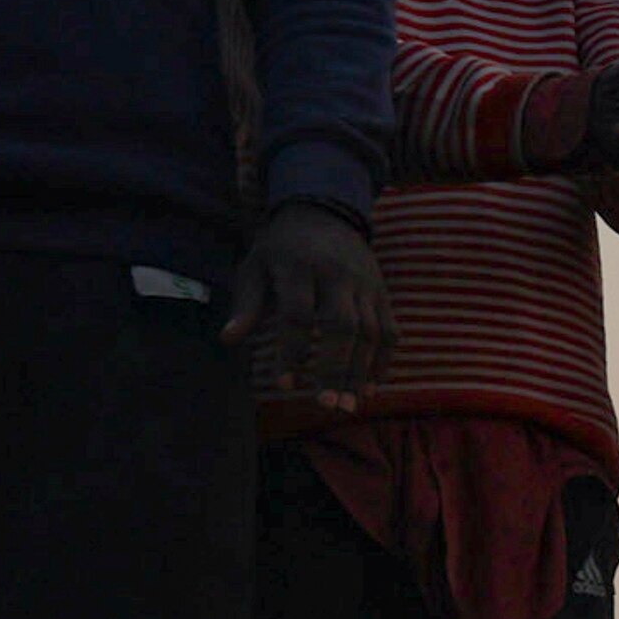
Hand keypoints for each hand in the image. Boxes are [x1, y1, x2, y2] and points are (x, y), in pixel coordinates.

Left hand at [228, 202, 393, 405]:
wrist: (324, 213)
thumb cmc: (280, 249)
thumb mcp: (255, 267)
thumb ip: (247, 304)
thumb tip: (228, 339)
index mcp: (299, 266)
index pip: (297, 313)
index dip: (291, 350)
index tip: (282, 383)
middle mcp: (337, 273)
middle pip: (341, 325)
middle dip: (335, 368)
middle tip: (328, 405)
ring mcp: (365, 283)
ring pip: (370, 331)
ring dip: (362, 371)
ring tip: (351, 405)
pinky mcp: (382, 292)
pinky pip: (390, 329)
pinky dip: (384, 360)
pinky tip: (372, 388)